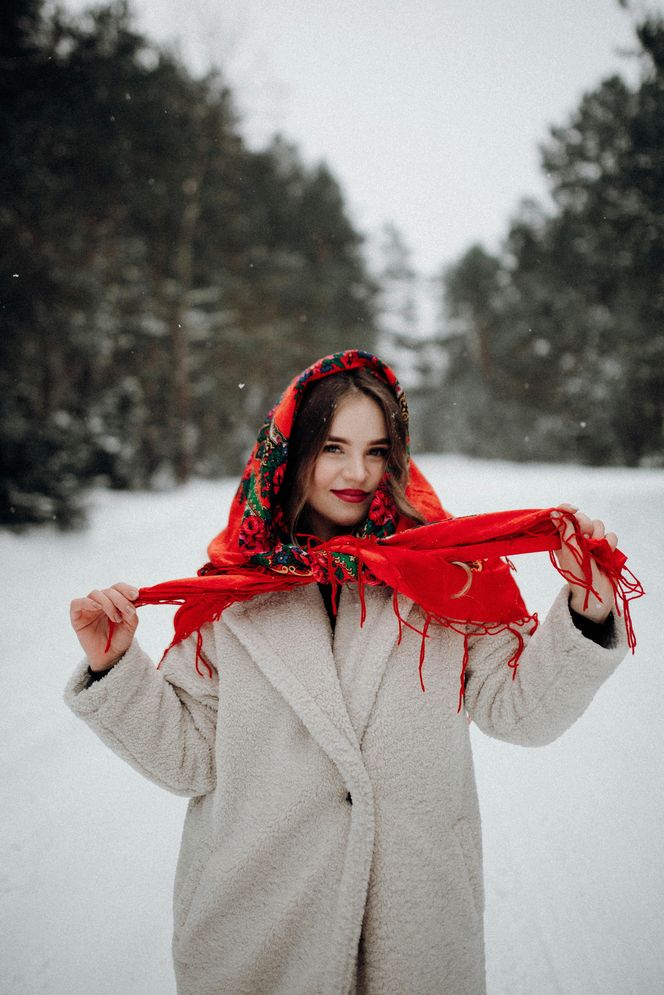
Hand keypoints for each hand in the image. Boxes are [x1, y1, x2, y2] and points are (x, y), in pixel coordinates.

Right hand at [70, 582, 139, 670]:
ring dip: (108, 604)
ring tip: (116, 619)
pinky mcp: (77, 615)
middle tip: (128, 611)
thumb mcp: (130, 624)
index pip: (118, 587)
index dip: (126, 589)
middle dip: (120, 599)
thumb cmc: (119, 639)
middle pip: (109, 591)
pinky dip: (87, 602)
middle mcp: (101, 601)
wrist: (110, 656)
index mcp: (114, 600)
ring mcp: (88, 607)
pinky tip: (97, 607)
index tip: (136, 595)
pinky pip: (77, 603)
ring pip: (95, 594)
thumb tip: (133, 599)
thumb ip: (131, 611)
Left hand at [551, 504, 616, 622]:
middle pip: (584, 518)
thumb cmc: (577, 573)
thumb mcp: (568, 550)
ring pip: (599, 526)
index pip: (565, 516)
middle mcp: (578, 538)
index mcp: (564, 538)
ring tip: (596, 553)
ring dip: (599, 539)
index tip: (573, 510)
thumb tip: (553, 512)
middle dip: (586, 527)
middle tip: (586, 539)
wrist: (595, 592)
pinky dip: (610, 545)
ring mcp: (593, 542)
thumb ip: (564, 530)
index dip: (568, 510)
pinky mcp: (606, 547)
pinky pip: (611, 535)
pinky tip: (606, 555)